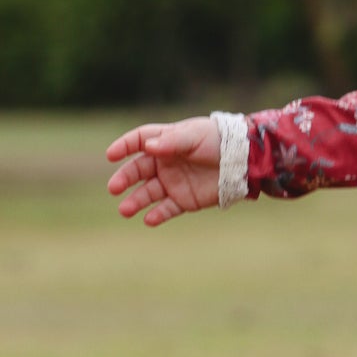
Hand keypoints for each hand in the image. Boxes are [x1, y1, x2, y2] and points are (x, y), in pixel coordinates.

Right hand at [106, 117, 221, 226]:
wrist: (245, 160)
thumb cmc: (219, 141)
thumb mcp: (195, 136)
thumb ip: (172, 141)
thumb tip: (148, 147)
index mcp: (167, 142)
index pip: (139, 141)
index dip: (124, 146)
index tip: (111, 155)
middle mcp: (166, 163)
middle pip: (138, 170)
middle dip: (125, 178)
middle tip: (114, 188)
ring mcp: (174, 182)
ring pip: (148, 193)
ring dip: (136, 201)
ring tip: (125, 210)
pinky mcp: (185, 200)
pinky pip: (167, 209)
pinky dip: (158, 215)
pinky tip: (149, 220)